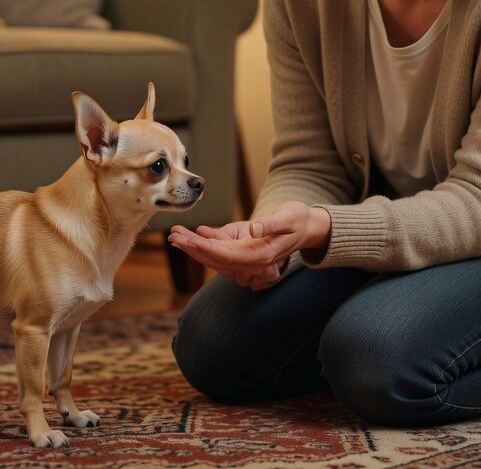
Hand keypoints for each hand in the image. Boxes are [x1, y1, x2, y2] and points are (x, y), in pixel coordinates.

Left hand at [168, 201, 328, 289]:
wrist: (307, 227)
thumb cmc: (298, 220)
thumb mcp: (288, 218)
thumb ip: (270, 224)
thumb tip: (253, 229)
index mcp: (262, 256)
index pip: (228, 256)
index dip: (208, 249)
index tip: (190, 241)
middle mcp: (252, 262)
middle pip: (216, 259)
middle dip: (193, 249)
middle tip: (172, 237)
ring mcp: (246, 259)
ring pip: (215, 257)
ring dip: (194, 248)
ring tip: (174, 236)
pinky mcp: (243, 251)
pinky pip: (219, 252)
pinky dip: (203, 245)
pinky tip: (189, 236)